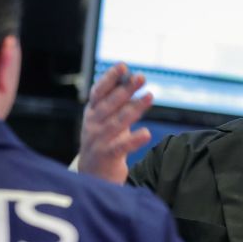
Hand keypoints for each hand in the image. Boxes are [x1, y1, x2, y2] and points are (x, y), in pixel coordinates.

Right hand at [78, 63, 152, 182]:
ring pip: (118, 122)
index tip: (123, 66)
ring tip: (150, 96)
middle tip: (141, 77)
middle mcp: (92, 124)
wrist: (93, 175)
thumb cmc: (104, 141)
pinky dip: (134, 140)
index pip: (99, 92)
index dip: (110, 78)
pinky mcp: (106, 156)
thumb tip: (131, 80)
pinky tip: (146, 133)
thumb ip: (117, 103)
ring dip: (135, 108)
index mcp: (92, 112)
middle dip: (126, 89)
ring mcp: (98, 140)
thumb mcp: (107, 120)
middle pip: (110, 104)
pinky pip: (121, 146)